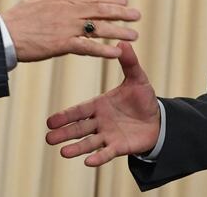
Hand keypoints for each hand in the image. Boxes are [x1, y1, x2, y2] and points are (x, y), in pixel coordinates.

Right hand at [2, 0, 139, 61]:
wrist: (2, 34)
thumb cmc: (12, 20)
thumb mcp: (29, 4)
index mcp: (60, 1)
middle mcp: (67, 12)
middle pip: (100, 10)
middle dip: (121, 12)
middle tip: (137, 15)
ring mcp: (66, 27)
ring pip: (99, 28)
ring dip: (118, 31)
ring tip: (134, 35)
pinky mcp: (62, 44)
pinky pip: (87, 47)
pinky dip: (103, 49)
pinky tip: (116, 52)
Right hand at [45, 41, 159, 165]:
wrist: (158, 120)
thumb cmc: (143, 98)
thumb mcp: (137, 78)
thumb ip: (129, 62)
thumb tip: (123, 43)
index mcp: (100, 105)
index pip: (79, 110)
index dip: (66, 116)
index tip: (50, 121)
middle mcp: (100, 121)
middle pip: (79, 128)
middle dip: (64, 133)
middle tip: (48, 138)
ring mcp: (108, 135)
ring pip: (89, 142)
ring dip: (76, 148)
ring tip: (63, 152)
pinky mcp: (119, 147)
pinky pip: (107, 153)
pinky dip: (98, 157)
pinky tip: (87, 162)